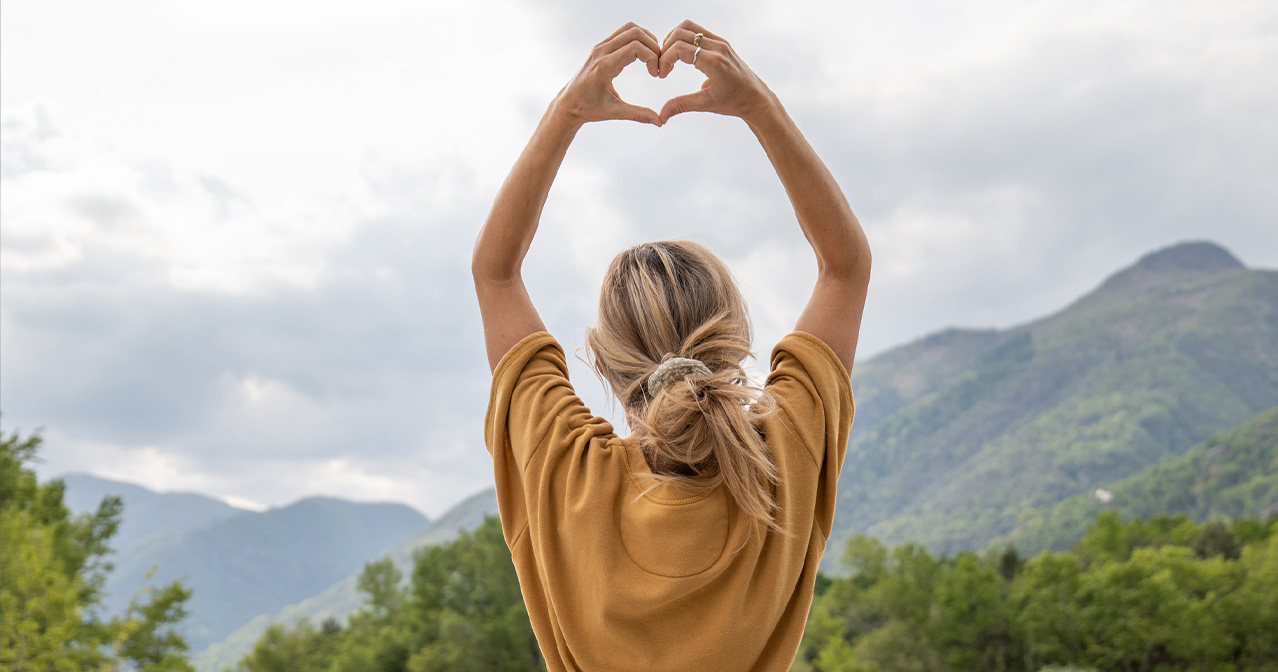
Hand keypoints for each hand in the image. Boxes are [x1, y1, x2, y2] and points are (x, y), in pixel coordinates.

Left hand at [554, 23, 662, 126]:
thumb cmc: (588, 108)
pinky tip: (643, 55)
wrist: (568, 103)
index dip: (652, 57)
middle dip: (653, 46)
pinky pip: (623, 32)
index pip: (634, 48)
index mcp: (604, 67)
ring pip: (630, 28)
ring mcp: (600, 47)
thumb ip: (637, 114)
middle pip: (635, 33)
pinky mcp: (601, 46)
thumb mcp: (614, 112)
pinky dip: (638, 38)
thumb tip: (660, 121)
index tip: (656, 74)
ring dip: (647, 39)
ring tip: (654, 58)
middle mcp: (601, 52)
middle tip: (658, 65)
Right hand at [656, 20, 774, 124]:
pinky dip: (684, 38)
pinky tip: (681, 56)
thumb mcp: (705, 104)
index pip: (679, 48)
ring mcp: (720, 42)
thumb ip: (681, 105)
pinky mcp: (721, 42)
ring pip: (688, 27)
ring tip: (670, 58)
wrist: (755, 97)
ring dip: (673, 39)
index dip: (665, 58)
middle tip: (664, 67)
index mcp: (713, 62)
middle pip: (680, 33)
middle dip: (666, 48)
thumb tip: (660, 116)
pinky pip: (697, 31)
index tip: (662, 74)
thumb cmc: (733, 102)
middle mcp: (717, 47)